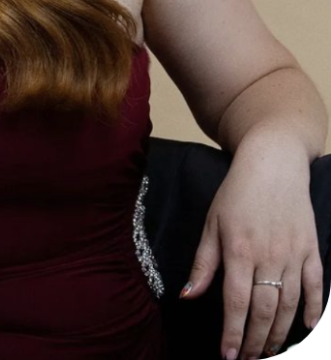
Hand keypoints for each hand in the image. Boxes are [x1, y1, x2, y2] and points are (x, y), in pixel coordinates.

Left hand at [179, 144, 322, 358]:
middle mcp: (268, 256)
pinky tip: (309, 329)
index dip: (233, 333)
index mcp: (238, 249)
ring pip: (290, 304)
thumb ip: (203, 263)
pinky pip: (316, 286)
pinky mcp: (311, 249)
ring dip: (281, 333)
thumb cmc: (236, 193)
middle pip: (264, 310)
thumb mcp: (212, 223)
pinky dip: (315, 309)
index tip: (229, 356)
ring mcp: (293, 254)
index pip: (236, 302)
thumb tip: (187, 296)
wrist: (272, 164)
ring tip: (272, 353)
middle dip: (256, 341)